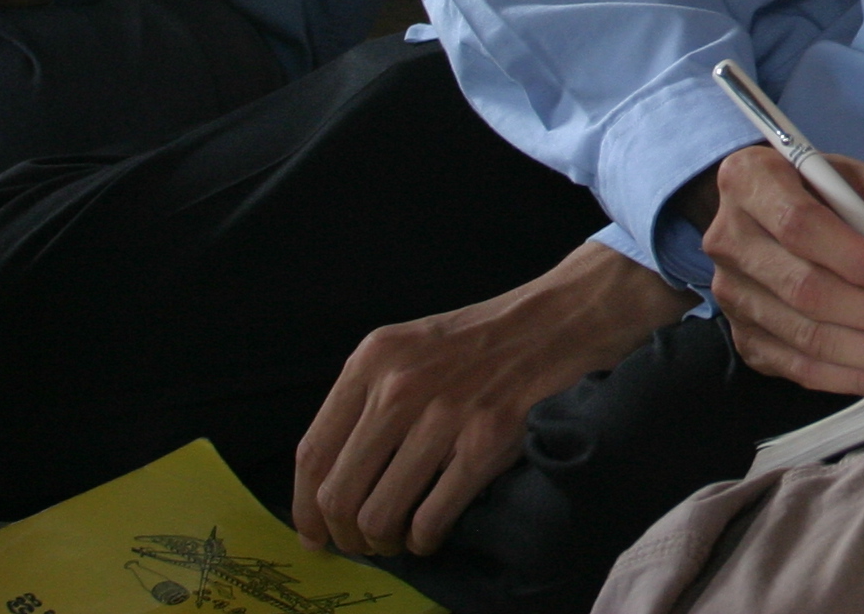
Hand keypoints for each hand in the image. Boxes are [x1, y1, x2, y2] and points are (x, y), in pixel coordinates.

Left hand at [293, 241, 690, 558]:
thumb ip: (367, 400)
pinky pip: (431, 517)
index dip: (305, 507)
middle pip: (340, 493)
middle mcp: (399, 387)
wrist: (558, 320)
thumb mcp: (408, 349)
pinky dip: (424, 539)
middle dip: (345, 534)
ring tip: (397, 539)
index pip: (313, 452)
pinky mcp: (486, 442)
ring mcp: (444, 415)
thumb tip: (330, 480)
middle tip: (361, 543)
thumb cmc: (480, 340)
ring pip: (380, 513)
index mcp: (372, 360)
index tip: (313, 533)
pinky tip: (430, 534)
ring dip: (384, 541)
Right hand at [704, 143, 863, 395]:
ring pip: (807, 337)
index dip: (859, 259)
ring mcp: (733, 296)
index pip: (801, 226)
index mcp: (751, 181)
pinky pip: (802, 368)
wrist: (783, 214)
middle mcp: (730, 240)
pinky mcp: (746, 339)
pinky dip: (856, 376)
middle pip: (806, 290)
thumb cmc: (830, 191)